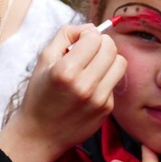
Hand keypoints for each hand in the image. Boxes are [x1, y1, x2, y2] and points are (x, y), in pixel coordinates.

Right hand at [0, 23, 125, 161]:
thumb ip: (65, 35)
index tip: (79, 40)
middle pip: (111, 48)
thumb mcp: (43, 60)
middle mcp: (84, 86)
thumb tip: (90, 27)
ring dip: (108, 59)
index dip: (87, 34)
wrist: (40, 134)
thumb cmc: (40, 95)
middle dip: (101, 43)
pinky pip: (114, 82)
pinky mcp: (106, 110)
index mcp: (65, 71)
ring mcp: (98, 100)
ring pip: (120, 63)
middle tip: (88, 50)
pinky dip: (104, 79)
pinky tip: (90, 86)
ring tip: (93, 65)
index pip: (94, 37)